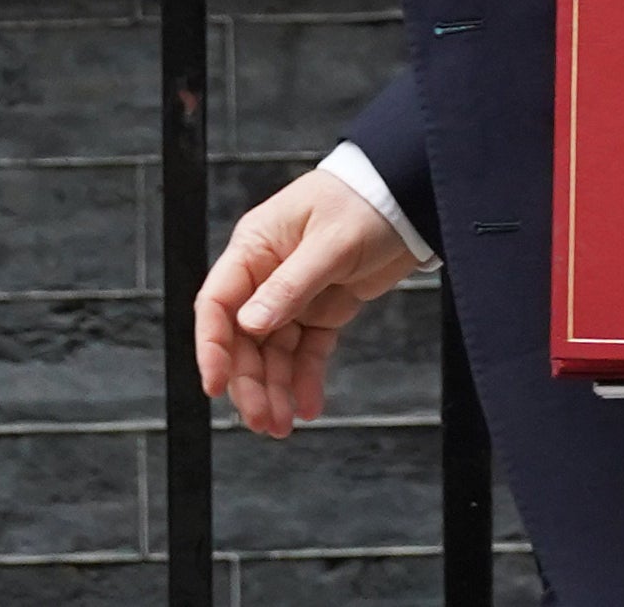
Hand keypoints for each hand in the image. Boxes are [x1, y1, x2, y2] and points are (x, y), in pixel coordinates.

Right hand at [194, 167, 422, 438]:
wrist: (411, 198)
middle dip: (250, 382)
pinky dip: (306, 378)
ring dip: (275, 389)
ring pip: (272, 352)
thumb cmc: (365, 201)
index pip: (217, 302)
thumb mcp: (329, 244)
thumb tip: (249, 324)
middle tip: (262, 419)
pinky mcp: (322, 309)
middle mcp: (266, 274)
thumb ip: (290, 286)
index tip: (215, 384)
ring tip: (282, 425)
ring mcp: (294, 294)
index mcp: (255, 247)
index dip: (211, 346)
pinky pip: (307, 351)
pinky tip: (309, 405)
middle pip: (243, 338)